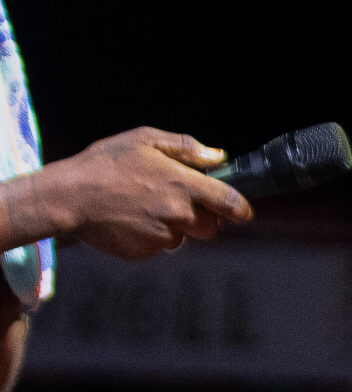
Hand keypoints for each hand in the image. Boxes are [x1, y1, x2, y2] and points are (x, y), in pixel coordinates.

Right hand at [39, 128, 251, 258]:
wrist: (67, 196)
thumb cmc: (104, 164)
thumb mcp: (144, 140)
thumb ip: (186, 147)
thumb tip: (218, 156)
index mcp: (184, 185)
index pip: (230, 203)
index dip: (242, 210)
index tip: (244, 213)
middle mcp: (178, 214)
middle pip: (210, 227)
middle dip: (201, 218)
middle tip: (175, 203)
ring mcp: (162, 236)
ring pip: (182, 237)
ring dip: (173, 227)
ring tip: (143, 207)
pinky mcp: (144, 251)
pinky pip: (157, 247)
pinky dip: (150, 237)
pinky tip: (130, 220)